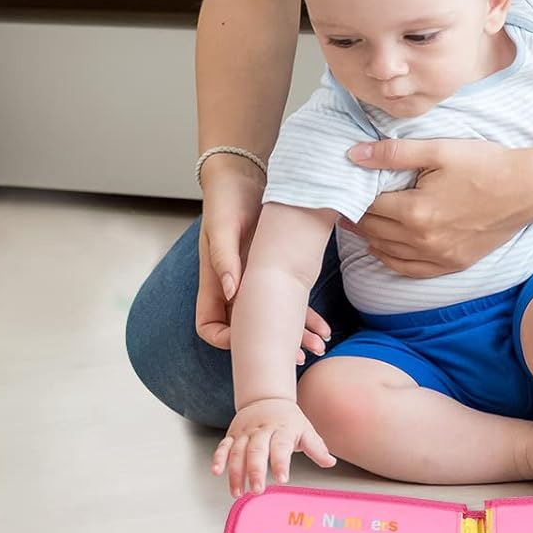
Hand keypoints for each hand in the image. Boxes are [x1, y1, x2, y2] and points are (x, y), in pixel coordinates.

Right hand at [195, 160, 329, 362]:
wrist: (245, 176)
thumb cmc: (228, 200)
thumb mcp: (224, 225)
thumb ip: (224, 257)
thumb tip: (231, 290)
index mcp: (213, 280)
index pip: (209, 325)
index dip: (226, 339)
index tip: (249, 341)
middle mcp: (232, 286)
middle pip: (247, 329)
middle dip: (272, 345)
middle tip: (299, 356)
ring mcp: (253, 280)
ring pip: (272, 318)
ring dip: (294, 333)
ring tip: (319, 345)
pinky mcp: (273, 270)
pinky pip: (288, 300)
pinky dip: (304, 314)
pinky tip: (324, 325)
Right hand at [211, 396, 336, 495]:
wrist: (267, 398)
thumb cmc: (289, 420)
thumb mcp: (306, 430)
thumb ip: (317, 448)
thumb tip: (330, 462)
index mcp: (282, 430)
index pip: (281, 447)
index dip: (281, 463)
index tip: (282, 479)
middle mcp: (262, 431)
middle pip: (257, 451)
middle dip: (255, 471)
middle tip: (257, 490)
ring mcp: (246, 433)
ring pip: (238, 452)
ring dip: (236, 473)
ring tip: (237, 492)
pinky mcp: (232, 435)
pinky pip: (223, 446)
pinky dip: (218, 457)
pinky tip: (217, 471)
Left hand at [341, 139, 532, 277]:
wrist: (528, 188)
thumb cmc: (486, 165)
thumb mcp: (438, 150)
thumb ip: (392, 153)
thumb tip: (353, 155)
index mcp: (416, 212)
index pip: (369, 207)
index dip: (353, 197)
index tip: (344, 188)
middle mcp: (423, 240)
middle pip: (375, 230)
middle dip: (357, 217)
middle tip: (344, 203)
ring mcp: (439, 256)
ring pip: (388, 252)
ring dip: (369, 238)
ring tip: (358, 222)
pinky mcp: (453, 264)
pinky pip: (410, 270)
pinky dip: (391, 260)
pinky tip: (382, 249)